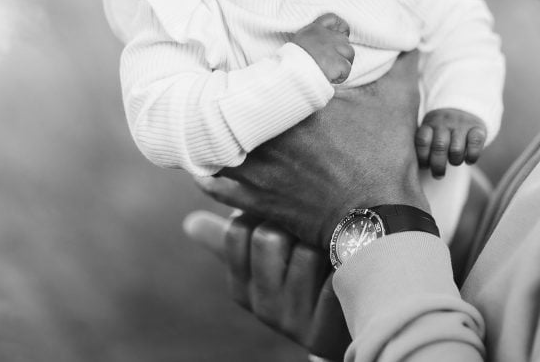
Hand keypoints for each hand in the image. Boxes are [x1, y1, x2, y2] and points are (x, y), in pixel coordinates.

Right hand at [184, 210, 350, 359]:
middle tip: (313, 225)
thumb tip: (189, 222)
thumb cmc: (304, 280)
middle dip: (294, 224)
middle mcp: (261, 306)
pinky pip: (333, 279)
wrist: (344, 325)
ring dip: (325, 240)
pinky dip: (345, 265)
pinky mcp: (324, 328)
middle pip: (268, 236)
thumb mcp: (265, 260)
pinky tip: (350, 263)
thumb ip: (232, 238)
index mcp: (241, 286)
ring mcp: (291, 320)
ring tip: (337, 242)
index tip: (284, 211)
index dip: (263, 211)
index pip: (237, 230)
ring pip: (306, 252)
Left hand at [197, 51, 426, 247]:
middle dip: (229, 85)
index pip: (273, 61)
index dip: (273, 53)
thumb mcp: (398, 103)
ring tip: (218, 118)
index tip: (275, 52)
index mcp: (300, 102)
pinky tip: (210, 162)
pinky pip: (213, 184)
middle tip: (229, 79)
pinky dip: (209, 173)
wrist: (379, 221)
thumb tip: (410, 38)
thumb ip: (400, 64)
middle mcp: (270, 131)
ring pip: (215, 138)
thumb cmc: (387, 159)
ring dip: (217, 129)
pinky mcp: (254, 197)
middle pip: (229, 95)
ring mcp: (257, 166)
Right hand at [291, 13, 354, 83]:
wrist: (290, 74)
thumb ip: (314, 37)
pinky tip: (330, 77)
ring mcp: (333, 48)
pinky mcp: (338, 62)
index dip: (340, 27)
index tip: (342, 36)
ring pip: (349, 53)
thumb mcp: (299, 42)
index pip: (332, 19)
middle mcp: (325, 36)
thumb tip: (332, 38)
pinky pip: (347, 68)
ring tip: (329, 71)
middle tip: (328, 63)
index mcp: (314, 30)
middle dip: (340, 52)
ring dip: (342, 64)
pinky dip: (341, 75)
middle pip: (344, 40)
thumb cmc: (293, 62)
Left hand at [416, 108, 486, 177]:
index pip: (422, 141)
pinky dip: (471, 157)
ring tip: (454, 161)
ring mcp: (462, 124)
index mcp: (430, 123)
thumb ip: (423, 147)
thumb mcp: (429, 131)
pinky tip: (468, 160)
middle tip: (438, 174)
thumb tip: (413, 171)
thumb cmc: (442, 129)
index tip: (425, 166)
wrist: (465, 108)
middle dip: (438, 166)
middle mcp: (445, 122)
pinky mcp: (478, 128)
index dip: (422, 158)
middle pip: (439, 147)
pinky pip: (475, 145)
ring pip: (456, 150)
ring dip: (455, 161)